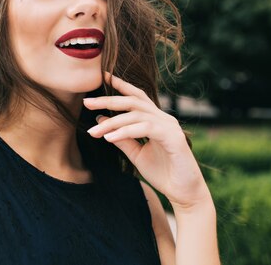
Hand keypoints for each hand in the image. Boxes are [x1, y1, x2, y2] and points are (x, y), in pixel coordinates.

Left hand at [84, 72, 210, 210]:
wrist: (184, 193)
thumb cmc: (162, 173)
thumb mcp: (136, 153)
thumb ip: (121, 137)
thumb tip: (100, 120)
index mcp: (156, 119)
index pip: (136, 96)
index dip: (119, 85)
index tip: (101, 76)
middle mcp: (163, 118)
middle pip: (133, 101)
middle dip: (108, 100)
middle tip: (86, 102)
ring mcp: (169, 126)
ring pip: (136, 114)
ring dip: (112, 122)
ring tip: (93, 131)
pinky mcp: (173, 137)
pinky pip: (145, 128)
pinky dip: (125, 132)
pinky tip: (109, 138)